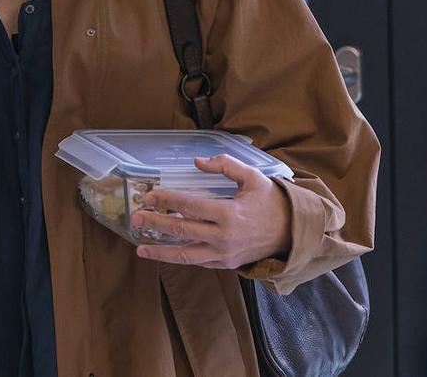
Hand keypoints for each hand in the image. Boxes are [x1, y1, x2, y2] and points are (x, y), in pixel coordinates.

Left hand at [132, 154, 292, 269]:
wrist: (291, 232)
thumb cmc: (270, 201)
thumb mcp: (252, 177)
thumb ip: (225, 165)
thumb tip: (197, 161)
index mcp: (230, 214)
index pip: (190, 207)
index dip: (168, 200)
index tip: (150, 196)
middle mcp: (224, 237)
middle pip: (182, 231)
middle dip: (156, 223)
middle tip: (136, 218)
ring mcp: (224, 254)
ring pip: (186, 255)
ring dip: (161, 251)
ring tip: (140, 248)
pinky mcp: (225, 264)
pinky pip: (197, 261)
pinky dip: (179, 257)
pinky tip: (164, 252)